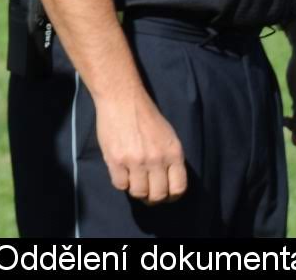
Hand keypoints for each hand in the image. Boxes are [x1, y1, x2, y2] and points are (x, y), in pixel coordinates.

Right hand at [93, 88, 186, 204]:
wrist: (122, 99)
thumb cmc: (145, 116)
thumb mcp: (168, 136)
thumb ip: (170, 159)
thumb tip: (168, 183)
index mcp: (173, 153)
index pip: (178, 189)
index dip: (171, 196)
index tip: (165, 194)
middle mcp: (157, 159)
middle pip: (158, 195)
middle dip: (152, 197)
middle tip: (147, 192)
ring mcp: (136, 161)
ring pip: (139, 192)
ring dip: (136, 190)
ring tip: (133, 180)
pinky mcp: (116, 160)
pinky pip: (120, 185)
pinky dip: (121, 182)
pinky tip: (121, 171)